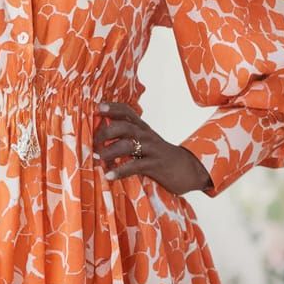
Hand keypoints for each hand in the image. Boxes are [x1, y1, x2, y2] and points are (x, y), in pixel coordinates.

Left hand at [93, 101, 213, 195]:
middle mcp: (146, 135)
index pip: (127, 112)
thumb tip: (100, 137)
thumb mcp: (146, 143)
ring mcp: (152, 150)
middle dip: (106, 132)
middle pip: (124, 127)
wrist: (190, 170)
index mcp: (143, 128)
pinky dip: (120, 171)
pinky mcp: (155, 165)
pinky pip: (135, 166)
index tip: (97, 108)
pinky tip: (109, 175)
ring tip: (96, 158)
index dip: (112, 108)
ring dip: (109, 152)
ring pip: (128, 145)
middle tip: (93, 141)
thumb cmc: (161, 156)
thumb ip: (128, 137)